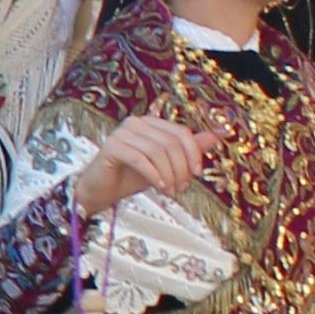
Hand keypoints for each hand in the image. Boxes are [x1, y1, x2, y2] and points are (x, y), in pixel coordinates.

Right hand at [75, 114, 204, 213]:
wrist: (100, 190)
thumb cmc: (130, 177)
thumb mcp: (164, 166)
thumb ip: (186, 151)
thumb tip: (214, 138)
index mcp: (150, 123)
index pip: (180, 132)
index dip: (193, 153)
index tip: (197, 173)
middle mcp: (136, 122)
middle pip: (170, 143)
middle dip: (180, 169)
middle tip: (180, 188)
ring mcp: (122, 133)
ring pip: (157, 152)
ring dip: (168, 175)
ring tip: (169, 191)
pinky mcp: (112, 146)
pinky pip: (140, 159)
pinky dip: (153, 175)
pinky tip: (159, 187)